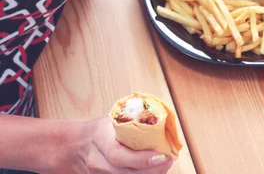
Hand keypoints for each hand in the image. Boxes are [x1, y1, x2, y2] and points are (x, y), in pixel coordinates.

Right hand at [56, 116, 172, 173]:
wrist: (76, 146)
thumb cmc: (100, 129)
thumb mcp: (112, 119)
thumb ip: (132, 118)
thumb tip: (161, 114)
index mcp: (99, 138)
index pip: (118, 155)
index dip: (141, 158)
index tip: (161, 155)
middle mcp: (97, 161)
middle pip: (125, 173)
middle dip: (151, 171)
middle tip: (168, 160)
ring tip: (164, 165)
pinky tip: (152, 171)